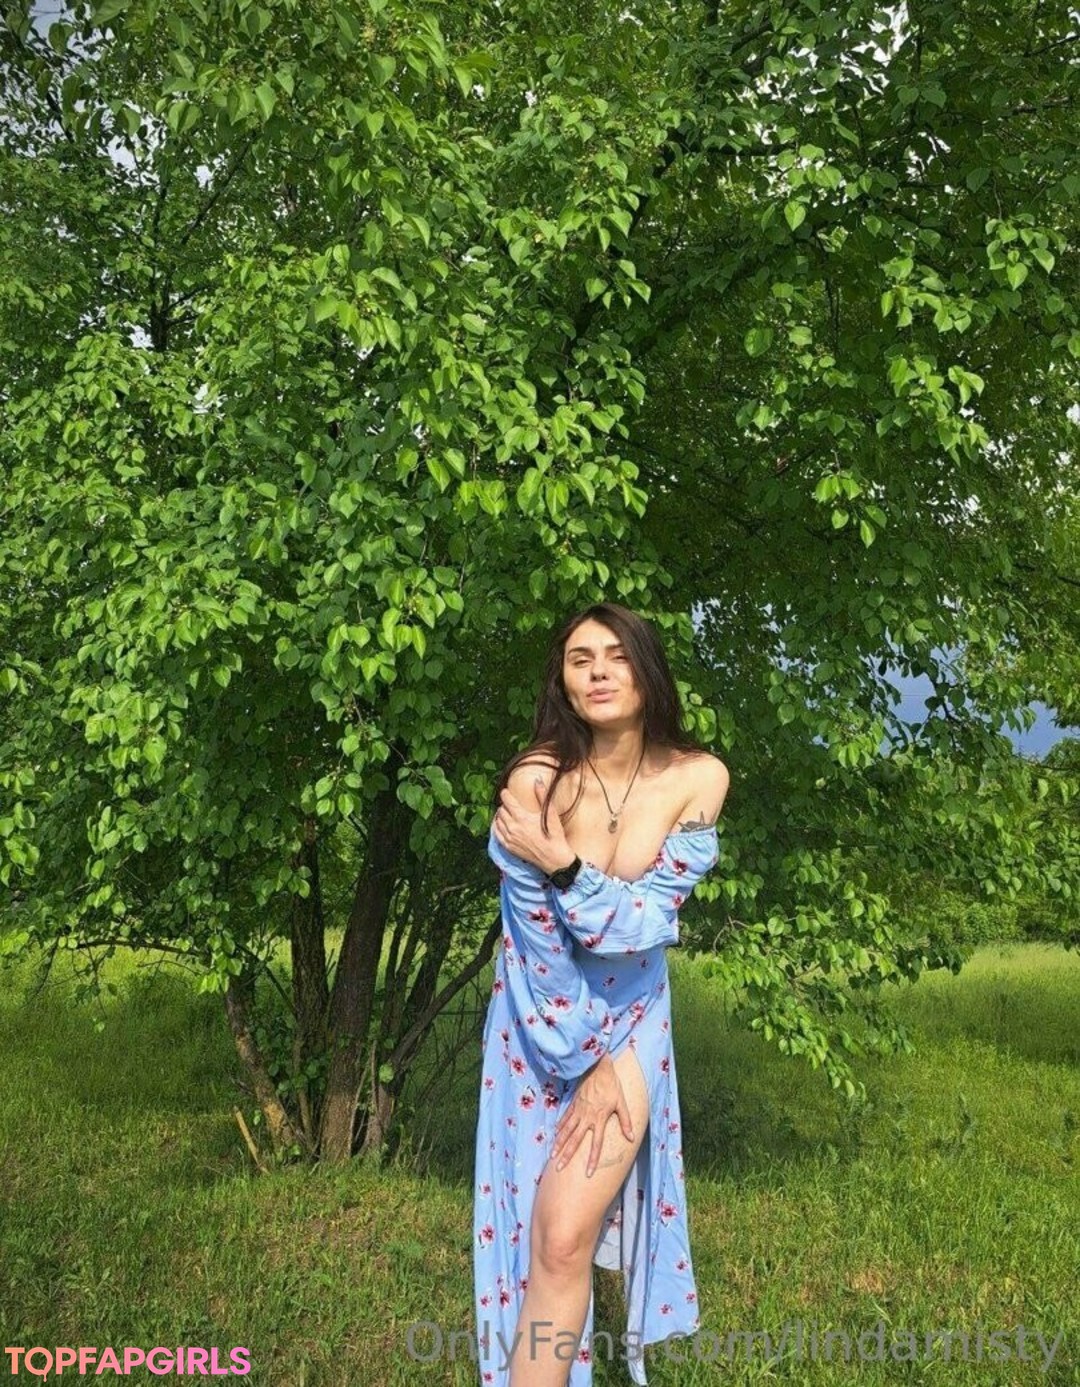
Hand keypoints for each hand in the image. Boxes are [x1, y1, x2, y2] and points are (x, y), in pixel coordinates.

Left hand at [492, 777, 572, 875]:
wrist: (554, 858)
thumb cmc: (554, 835)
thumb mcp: (550, 813)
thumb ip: (542, 795)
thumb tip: (537, 780)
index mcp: (522, 817)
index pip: (507, 800)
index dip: (505, 793)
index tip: (506, 791)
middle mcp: (513, 827)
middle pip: (501, 810)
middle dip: (504, 805)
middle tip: (510, 803)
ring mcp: (509, 838)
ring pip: (497, 821)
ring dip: (500, 815)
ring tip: (506, 813)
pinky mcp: (509, 847)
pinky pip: (496, 834)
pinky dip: (497, 827)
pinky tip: (501, 824)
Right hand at [552, 1054, 634, 1177]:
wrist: (598, 1067)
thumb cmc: (611, 1085)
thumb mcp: (622, 1103)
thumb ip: (625, 1121)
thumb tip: (631, 1138)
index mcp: (599, 1119)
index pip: (596, 1144)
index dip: (592, 1159)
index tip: (588, 1173)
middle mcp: (586, 1117)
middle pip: (575, 1140)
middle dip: (567, 1155)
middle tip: (558, 1168)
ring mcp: (578, 1110)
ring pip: (566, 1130)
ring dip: (559, 1143)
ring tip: (552, 1155)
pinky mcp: (573, 1104)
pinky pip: (565, 1118)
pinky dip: (560, 1127)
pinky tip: (555, 1134)